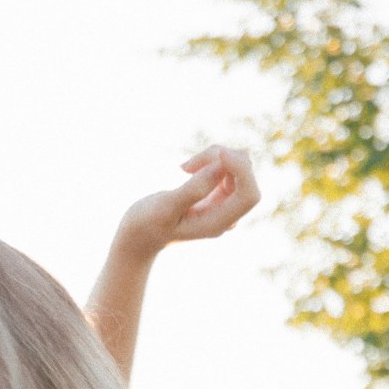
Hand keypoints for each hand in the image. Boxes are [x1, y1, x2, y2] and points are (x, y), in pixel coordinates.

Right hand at [118, 145, 259, 260]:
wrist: (139, 235)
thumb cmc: (147, 223)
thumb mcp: (165, 207)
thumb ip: (193, 189)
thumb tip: (220, 168)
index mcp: (217, 224)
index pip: (249, 195)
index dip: (241, 170)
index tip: (219, 153)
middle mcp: (227, 214)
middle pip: (244, 176)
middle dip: (221, 159)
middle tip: (185, 165)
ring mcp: (225, 203)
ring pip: (236, 166)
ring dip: (213, 157)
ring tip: (184, 167)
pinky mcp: (219, 192)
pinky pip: (227, 166)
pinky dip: (210, 159)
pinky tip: (188, 169)